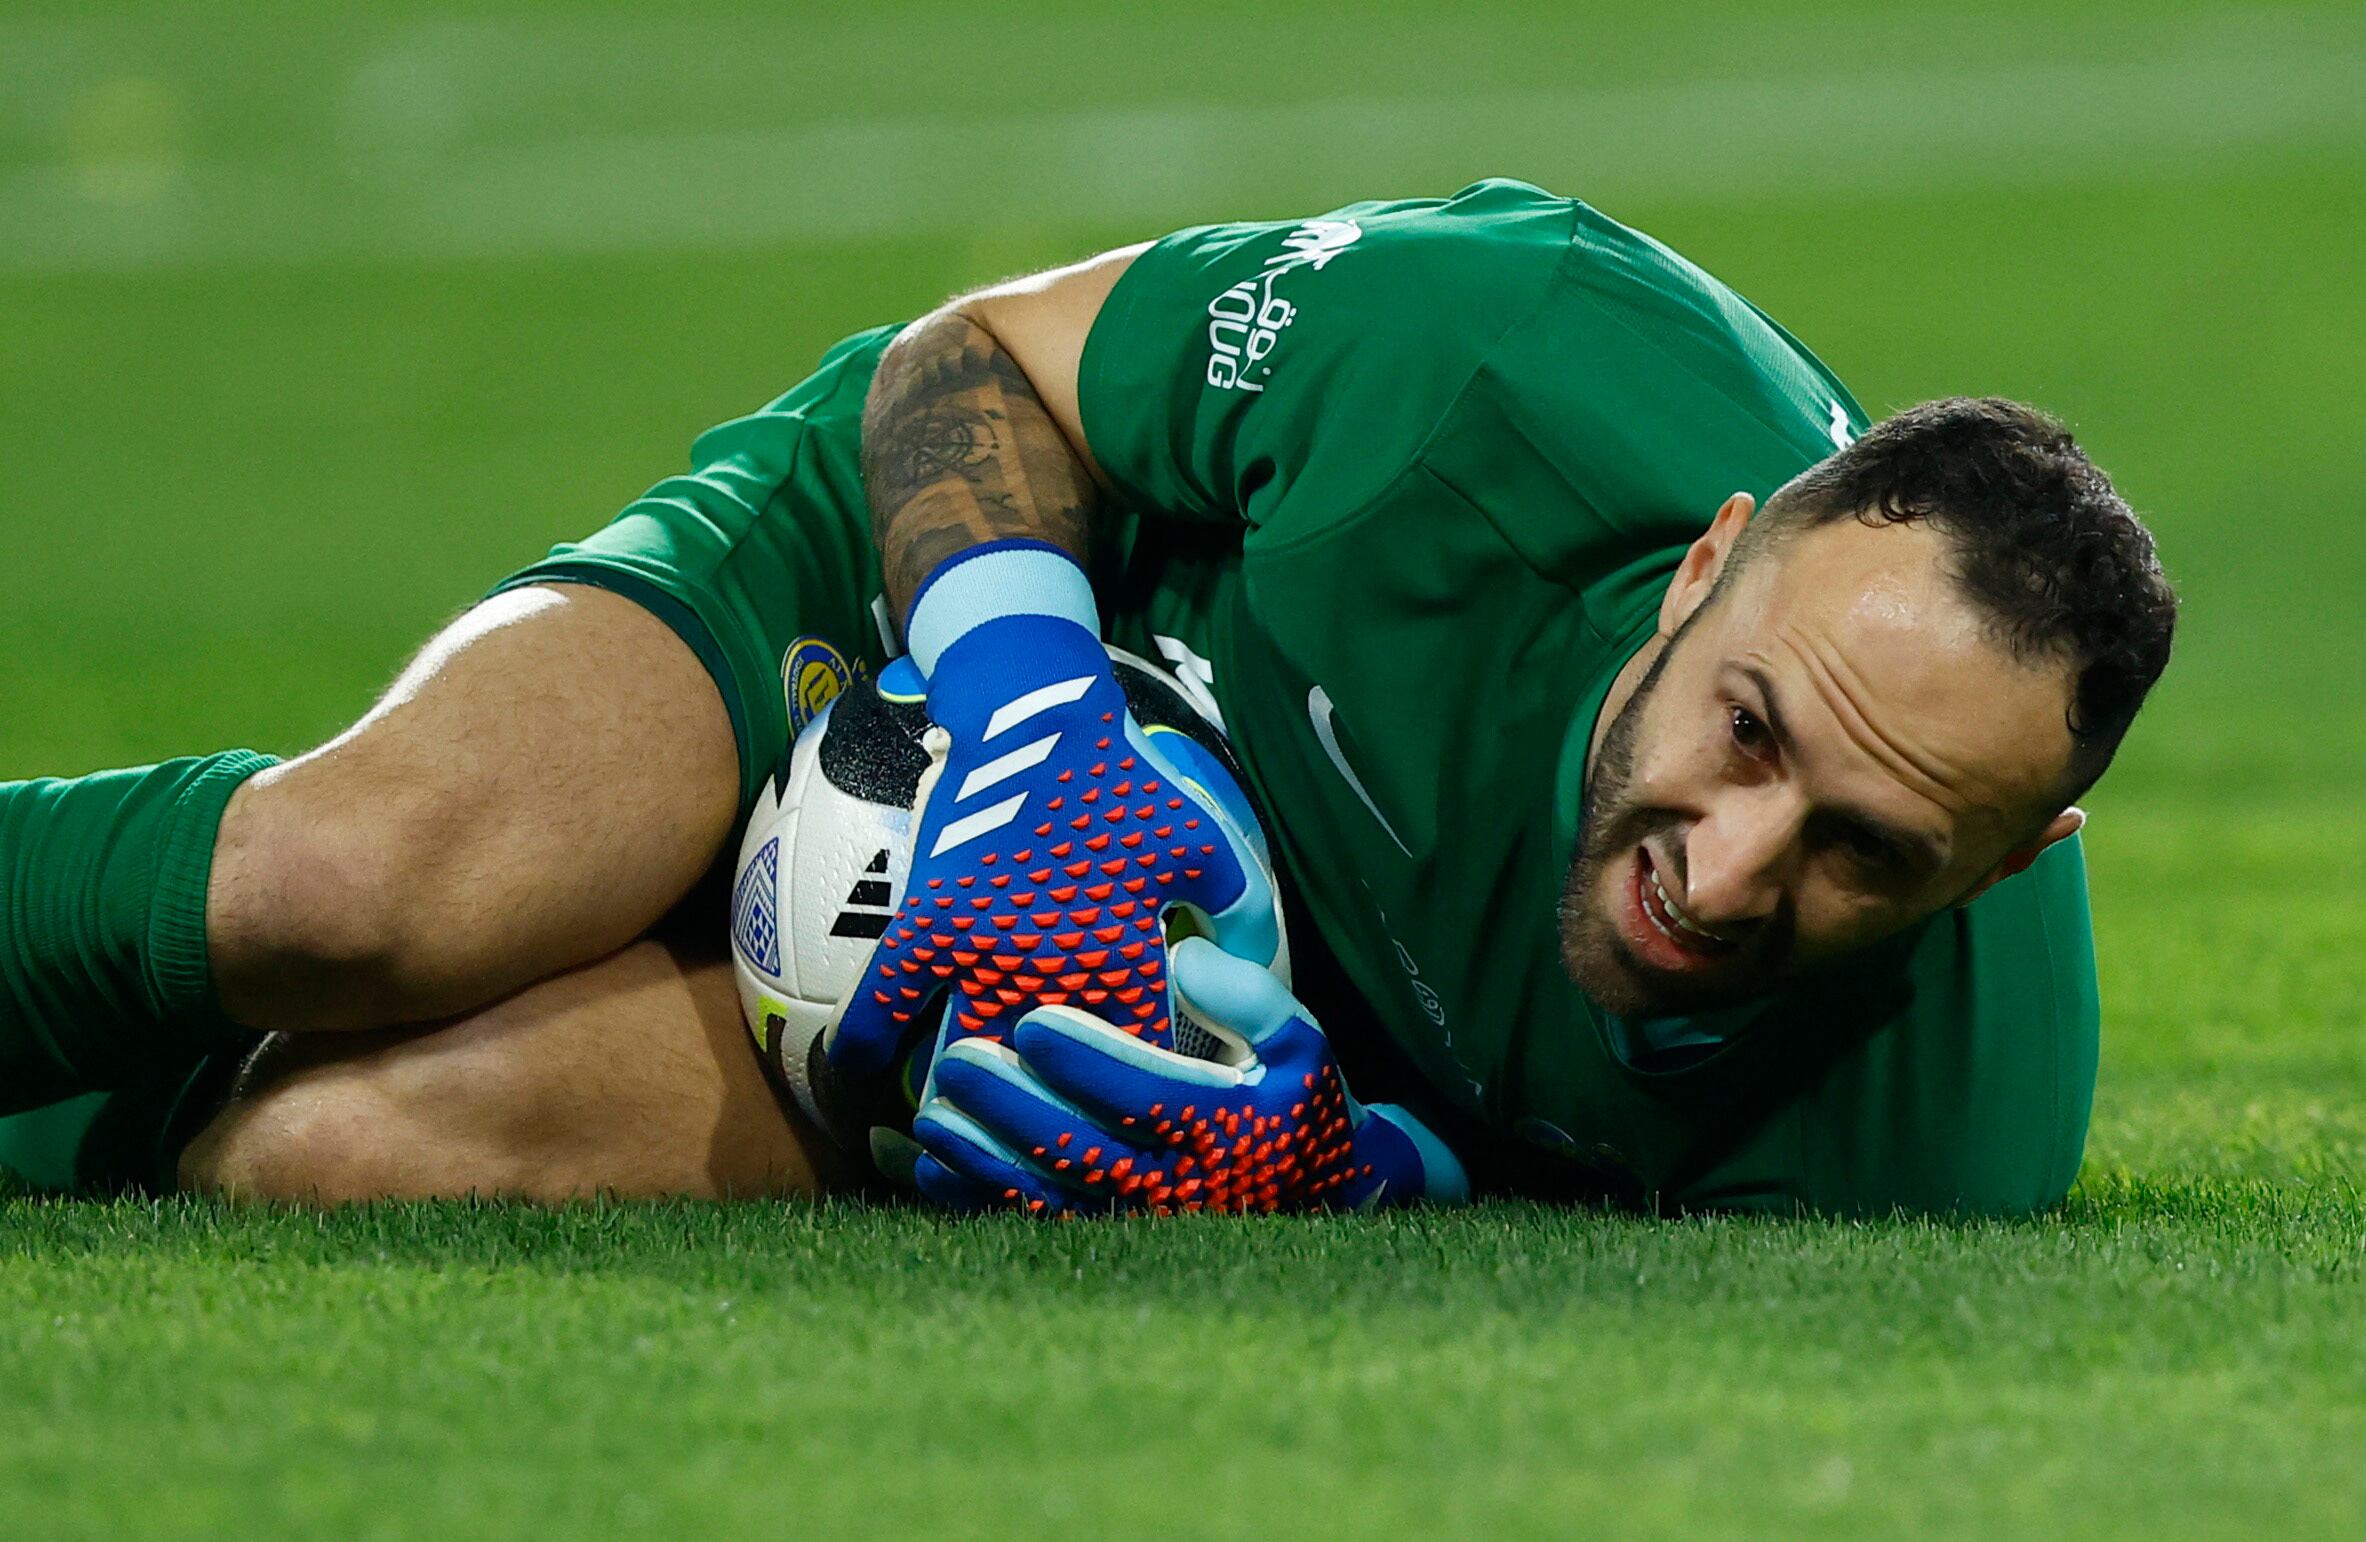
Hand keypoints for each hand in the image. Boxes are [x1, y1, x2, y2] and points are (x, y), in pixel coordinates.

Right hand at [821, 542, 1279, 1160]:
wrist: (1036, 717)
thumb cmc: (1124, 784)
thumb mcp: (1203, 844)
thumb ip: (1239, 914)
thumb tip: (1254, 970)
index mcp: (1127, 960)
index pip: (1137, 1066)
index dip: (1136, 1113)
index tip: (1131, 1145)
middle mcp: (1057, 969)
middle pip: (1050, 1084)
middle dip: (1050, 1135)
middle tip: (1044, 1171)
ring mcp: (987, 950)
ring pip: (971, 1062)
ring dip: (965, 1112)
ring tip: (961, 1153)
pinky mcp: (929, 924)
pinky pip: (889, 1005)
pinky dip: (870, 1048)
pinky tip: (854, 1087)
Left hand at [910, 937, 1470, 1213]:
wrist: (1323, 1195)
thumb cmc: (1294, 1097)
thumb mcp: (1298, 1036)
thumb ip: (1247, 994)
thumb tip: (1180, 960)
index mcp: (1227, 1129)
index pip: (1149, 1097)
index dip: (1087, 1062)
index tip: (1033, 1021)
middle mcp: (1181, 1190)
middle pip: (1081, 1153)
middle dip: (1012, 1109)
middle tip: (957, 1063)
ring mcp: (1138, 1228)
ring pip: (1044, 1201)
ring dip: (981, 1161)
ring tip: (929, 1115)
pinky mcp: (1106, 1245)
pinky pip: (1027, 1230)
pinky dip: (970, 1202)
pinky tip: (921, 1168)